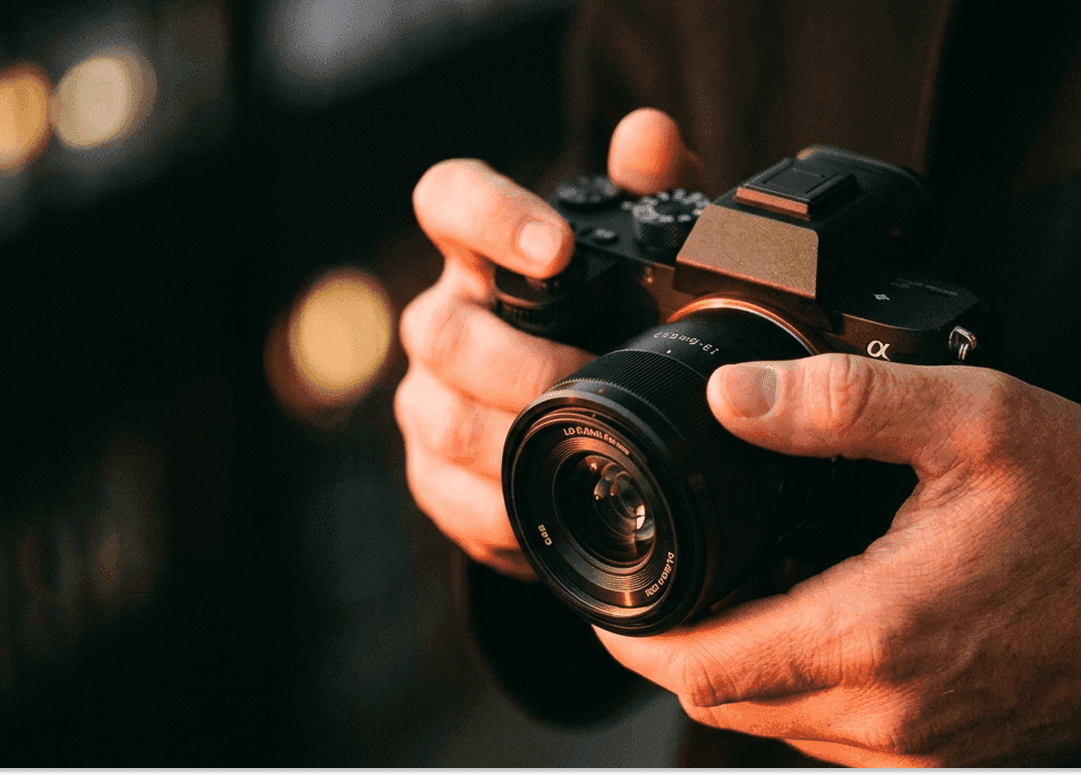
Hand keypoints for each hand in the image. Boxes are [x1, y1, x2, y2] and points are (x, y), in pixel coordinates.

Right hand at [395, 108, 701, 578]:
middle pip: (440, 330)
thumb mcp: (643, 258)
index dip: (490, 217)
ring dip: (512, 435)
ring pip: (440, 416)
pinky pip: (448, 492)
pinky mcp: (433, 473)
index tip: (556, 249)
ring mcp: (429, 398)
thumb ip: (651, 192)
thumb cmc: (608, 323)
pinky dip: (502, 505)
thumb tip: (651, 136)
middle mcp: (444, 318)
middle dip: (517, 361)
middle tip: (587, 377)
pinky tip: (546, 501)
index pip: (449, 199)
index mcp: (485, 250)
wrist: (586, 427)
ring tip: (580, 442)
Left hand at [596, 354, 1080, 766]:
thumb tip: (729, 397)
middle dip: (672, 651)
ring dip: (732, 670)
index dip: (635, 639)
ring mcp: (917, 745)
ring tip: (719, 595)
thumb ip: (841, 405)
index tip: (607, 597)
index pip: (704, 668)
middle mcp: (888, 711)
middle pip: (724, 705)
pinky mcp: (944, 753)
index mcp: (876, 632)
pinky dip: (793, 690)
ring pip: (774, 726)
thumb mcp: (973, 420)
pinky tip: (802, 624)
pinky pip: (832, 736)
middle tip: (655, 583)